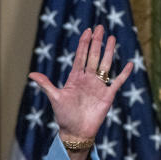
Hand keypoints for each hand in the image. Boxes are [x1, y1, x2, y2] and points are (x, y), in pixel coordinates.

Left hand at [28, 25, 132, 145]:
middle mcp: (87, 79)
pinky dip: (124, 74)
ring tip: (113, 38)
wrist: (76, 132)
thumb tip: (31, 74)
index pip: (80, 57)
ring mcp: (98, 86)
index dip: (83, 44)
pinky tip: (130, 64)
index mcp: (75, 78)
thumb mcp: (55, 98)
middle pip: (93, 57)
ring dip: (109, 52)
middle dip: (96, 42)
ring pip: (106, 65)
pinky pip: (117, 82)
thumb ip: (46, 84)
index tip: (87, 31)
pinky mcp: (108, 95)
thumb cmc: (64, 116)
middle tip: (100, 27)